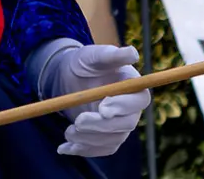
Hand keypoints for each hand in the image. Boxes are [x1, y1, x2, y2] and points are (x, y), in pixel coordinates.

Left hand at [33, 41, 148, 158]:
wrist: (67, 77)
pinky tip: (64, 147)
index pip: (139, 100)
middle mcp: (131, 109)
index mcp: (132, 86)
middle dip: (101, 126)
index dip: (124, 106)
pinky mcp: (106, 138)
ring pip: (112, 140)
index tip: (103, 107)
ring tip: (68, 131)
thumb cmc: (83, 63)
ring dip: (89, 139)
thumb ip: (111, 54)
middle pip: (126, 124)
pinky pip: (100, 150)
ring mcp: (119, 125)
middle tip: (78, 121)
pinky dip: (83, 150)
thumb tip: (132, 53)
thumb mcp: (93, 55)